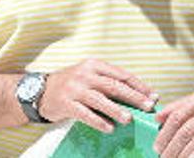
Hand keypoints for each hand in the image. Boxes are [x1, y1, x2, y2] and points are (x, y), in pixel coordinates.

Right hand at [37, 59, 156, 132]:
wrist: (39, 91)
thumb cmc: (71, 85)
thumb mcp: (89, 77)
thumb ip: (109, 83)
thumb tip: (139, 97)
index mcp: (94, 65)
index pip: (121, 75)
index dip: (139, 85)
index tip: (154, 96)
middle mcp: (84, 74)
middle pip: (113, 86)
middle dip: (133, 97)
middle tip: (148, 107)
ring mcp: (74, 89)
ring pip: (99, 99)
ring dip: (116, 109)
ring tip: (129, 119)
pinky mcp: (65, 103)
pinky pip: (84, 113)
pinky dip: (98, 121)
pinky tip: (109, 128)